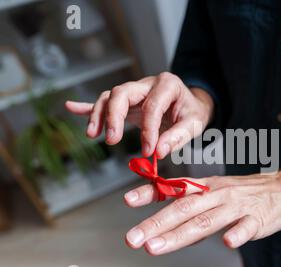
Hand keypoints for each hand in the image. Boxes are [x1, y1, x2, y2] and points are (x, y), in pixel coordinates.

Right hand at [65, 72, 213, 157]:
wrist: (191, 105)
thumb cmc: (192, 113)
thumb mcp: (194, 124)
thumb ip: (178, 137)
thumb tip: (158, 152)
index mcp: (167, 85)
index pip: (152, 106)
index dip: (148, 131)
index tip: (148, 151)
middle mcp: (147, 83)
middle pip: (122, 93)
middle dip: (114, 116)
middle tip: (112, 140)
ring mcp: (135, 91)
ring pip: (110, 97)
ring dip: (99, 115)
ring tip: (93, 135)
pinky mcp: (127, 101)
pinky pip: (105, 101)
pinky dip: (88, 106)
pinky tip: (71, 107)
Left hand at [124, 171, 280, 254]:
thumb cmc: (244, 193)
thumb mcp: (214, 191)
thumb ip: (190, 208)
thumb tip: (164, 226)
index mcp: (205, 187)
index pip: (174, 189)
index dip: (150, 193)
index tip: (128, 201)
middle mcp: (216, 195)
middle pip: (183, 210)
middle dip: (155, 224)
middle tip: (133, 239)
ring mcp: (236, 207)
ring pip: (206, 221)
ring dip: (180, 234)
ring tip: (156, 247)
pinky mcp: (256, 219)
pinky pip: (247, 227)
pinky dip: (237, 234)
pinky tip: (227, 242)